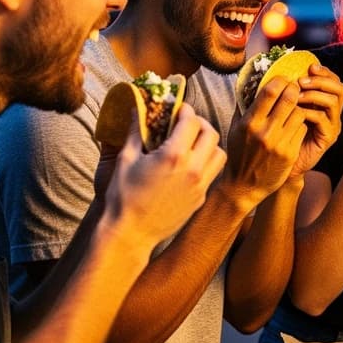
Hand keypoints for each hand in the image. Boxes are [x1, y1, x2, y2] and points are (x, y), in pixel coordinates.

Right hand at [103, 103, 225, 248]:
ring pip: (219, 153)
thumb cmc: (123, 196)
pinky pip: (213, 173)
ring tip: (192, 143)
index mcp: (174, 156)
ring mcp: (200, 185)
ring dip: (209, 143)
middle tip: (186, 123)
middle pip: (211, 133)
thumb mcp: (126, 159)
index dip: (185, 110)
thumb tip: (137, 108)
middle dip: (200, 123)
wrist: (131, 233)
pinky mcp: (201, 198)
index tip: (178, 109)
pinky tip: (190, 163)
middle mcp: (193, 169)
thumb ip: (135, 131)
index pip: (192, 121)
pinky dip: (207, 162)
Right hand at [226, 75, 309, 205]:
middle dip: (294, 90)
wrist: (244, 186)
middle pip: (289, 99)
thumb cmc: (239, 153)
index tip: (283, 79)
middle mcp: (265, 132)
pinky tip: (293, 127)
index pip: (270, 92)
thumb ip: (244, 106)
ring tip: (293, 110)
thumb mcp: (235, 128)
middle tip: (294, 89)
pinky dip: (300, 125)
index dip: (280, 80)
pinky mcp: (290, 153)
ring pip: (300, 113)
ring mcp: (279, 143)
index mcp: (249, 123)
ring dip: (298, 108)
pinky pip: (302, 129)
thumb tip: (250, 81)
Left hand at [291, 64, 342, 176]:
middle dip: (321, 81)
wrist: (282, 162)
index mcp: (324, 102)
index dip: (324, 71)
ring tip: (297, 96)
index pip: (333, 80)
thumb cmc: (281, 133)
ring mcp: (332, 125)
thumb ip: (288, 91)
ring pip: (333, 101)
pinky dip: (309, 112)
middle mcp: (332, 112)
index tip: (309, 67)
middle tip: (301, 81)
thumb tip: (280, 69)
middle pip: (340, 88)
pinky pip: (323, 119)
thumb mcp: (284, 108)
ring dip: (314, 94)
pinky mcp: (328, 138)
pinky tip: (296, 113)